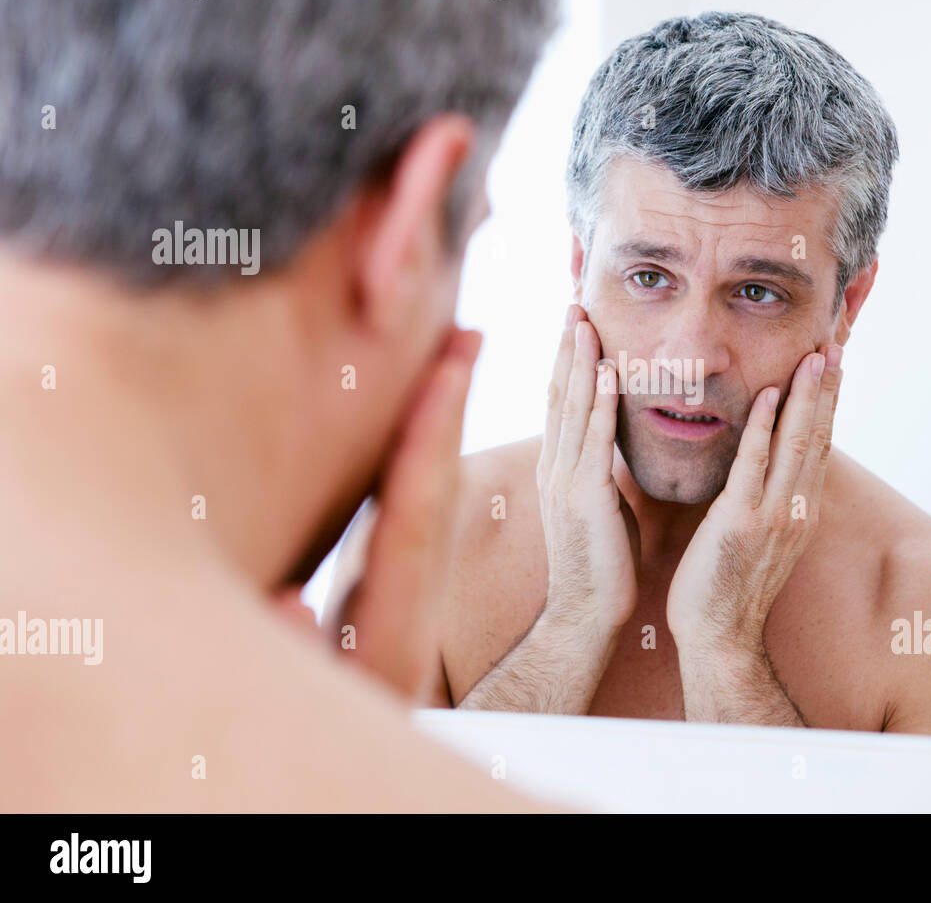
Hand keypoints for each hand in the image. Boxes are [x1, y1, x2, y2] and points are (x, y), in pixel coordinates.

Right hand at [315, 327, 481, 702]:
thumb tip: (286, 603)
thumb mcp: (326, 700)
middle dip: (446, 410)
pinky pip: (424, 514)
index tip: (451, 371)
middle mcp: (408, 599)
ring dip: (444, 424)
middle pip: (432, 490)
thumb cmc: (342, 737)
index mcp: (392, 617)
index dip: (428, 440)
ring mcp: (409, 597)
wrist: (383, 770)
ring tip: (461, 354)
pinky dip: (429, 459)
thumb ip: (303, 651)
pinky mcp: (403, 598)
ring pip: (432, 496)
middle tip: (468, 336)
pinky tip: (435, 415)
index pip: (413, 512)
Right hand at [535, 304, 638, 631]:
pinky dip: (598, 404)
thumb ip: (602, 470)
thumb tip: (614, 444)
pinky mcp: (585, 499)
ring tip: (584, 320)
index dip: (567, 359)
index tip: (576, 322)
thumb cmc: (600, 563)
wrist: (586, 614)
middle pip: (558, 393)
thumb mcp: (600, 504)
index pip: (562, 401)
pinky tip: (605, 373)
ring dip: (578, 362)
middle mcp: (556, 467)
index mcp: (560, 468)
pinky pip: (593, 442)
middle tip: (573, 301)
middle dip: (566, 347)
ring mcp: (566, 482)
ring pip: (571, 409)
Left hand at [666, 344, 842, 654]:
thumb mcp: (760, 538)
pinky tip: (770, 394)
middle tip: (836, 342)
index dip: (828, 402)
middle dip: (828, 387)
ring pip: (797, 443)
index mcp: (800, 510)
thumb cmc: (728, 586)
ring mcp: (775, 516)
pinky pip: (756, 465)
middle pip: (819, 436)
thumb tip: (764, 467)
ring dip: (808, 395)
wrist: (719, 637)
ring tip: (816, 354)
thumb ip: (766, 499)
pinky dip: (766, 427)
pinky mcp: (742, 523)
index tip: (833, 363)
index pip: (820, 444)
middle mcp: (797, 509)